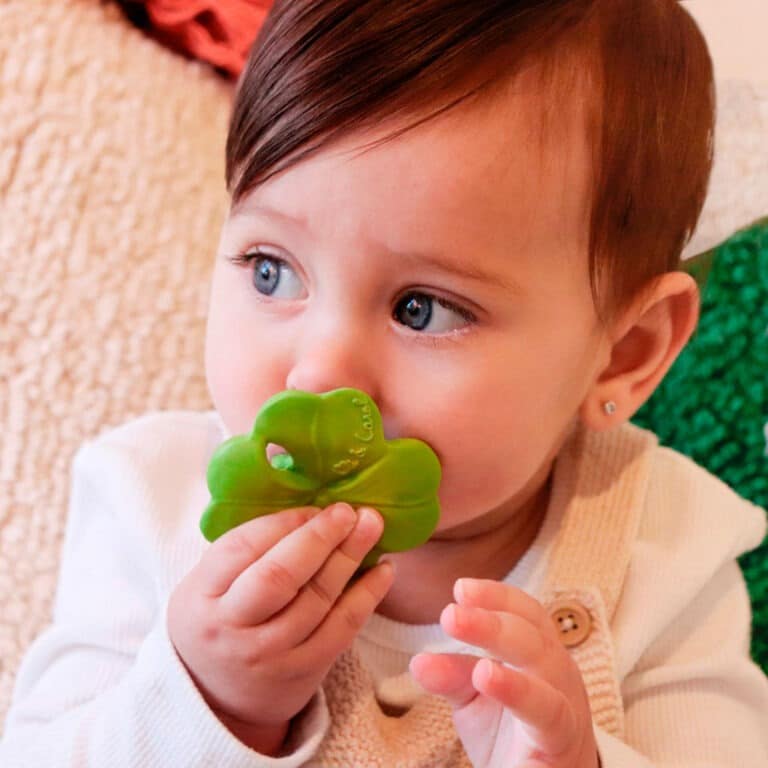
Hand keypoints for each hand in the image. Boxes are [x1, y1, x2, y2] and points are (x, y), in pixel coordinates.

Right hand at [167, 503, 392, 753]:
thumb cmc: (218, 619)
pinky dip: (368, 595)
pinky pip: (343, 628)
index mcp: (203, 595)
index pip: (242, 548)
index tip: (314, 506)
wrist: (215, 699)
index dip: (284, 521)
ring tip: (372, 525)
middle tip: (349, 511)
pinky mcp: (304, 671)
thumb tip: (307, 503)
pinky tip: (383, 569)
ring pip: (317, 599)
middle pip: (281, 575)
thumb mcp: (208, 584)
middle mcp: (234, 626)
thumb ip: (245, 549)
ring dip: (350, 557)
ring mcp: (270, 653)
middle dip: (320, 537)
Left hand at [409, 578, 599, 767]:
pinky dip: (516, 689)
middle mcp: (558, 669)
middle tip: (450, 612)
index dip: (495, 596)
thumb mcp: (474, 698)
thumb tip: (418, 660)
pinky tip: (486, 675)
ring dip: (497, 638)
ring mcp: (565, 702)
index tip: (460, 588)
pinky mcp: (562, 739)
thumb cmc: (512, 735)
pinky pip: (546, 709)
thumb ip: (451, 675)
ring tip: (457, 625)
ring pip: (540, 661)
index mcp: (539, 651)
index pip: (524, 612)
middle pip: (528, 631)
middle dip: (488, 617)